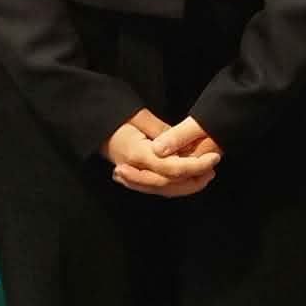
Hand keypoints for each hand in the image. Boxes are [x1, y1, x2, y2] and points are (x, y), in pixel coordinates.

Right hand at [102, 110, 220, 196]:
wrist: (91, 124)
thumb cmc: (113, 115)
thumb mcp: (139, 115)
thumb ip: (161, 132)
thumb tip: (182, 146)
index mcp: (136, 153)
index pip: (171, 168)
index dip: (195, 166)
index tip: (213, 158)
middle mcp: (133, 169)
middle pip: (168, 185)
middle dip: (193, 180)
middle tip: (212, 169)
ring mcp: (131, 175)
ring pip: (162, 190)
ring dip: (185, 186)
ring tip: (204, 176)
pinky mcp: (132, 176)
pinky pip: (154, 187)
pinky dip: (172, 186)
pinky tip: (186, 180)